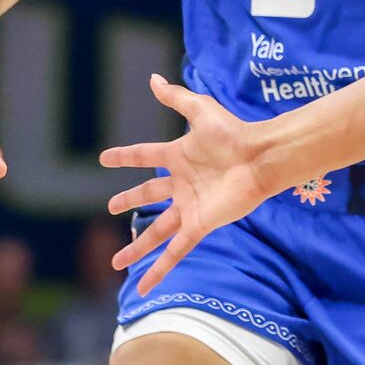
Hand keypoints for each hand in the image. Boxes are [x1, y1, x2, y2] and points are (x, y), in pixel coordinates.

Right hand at [97, 76, 282, 294]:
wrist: (259, 159)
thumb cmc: (234, 133)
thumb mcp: (200, 110)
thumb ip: (176, 97)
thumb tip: (153, 79)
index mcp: (178, 156)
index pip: (144, 156)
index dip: (125, 157)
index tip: (105, 159)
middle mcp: (181, 184)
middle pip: (148, 196)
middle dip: (129, 201)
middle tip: (111, 207)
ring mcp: (189, 208)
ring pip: (156, 232)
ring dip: (137, 249)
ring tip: (116, 262)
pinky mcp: (199, 225)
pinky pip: (175, 251)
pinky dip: (160, 270)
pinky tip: (144, 285)